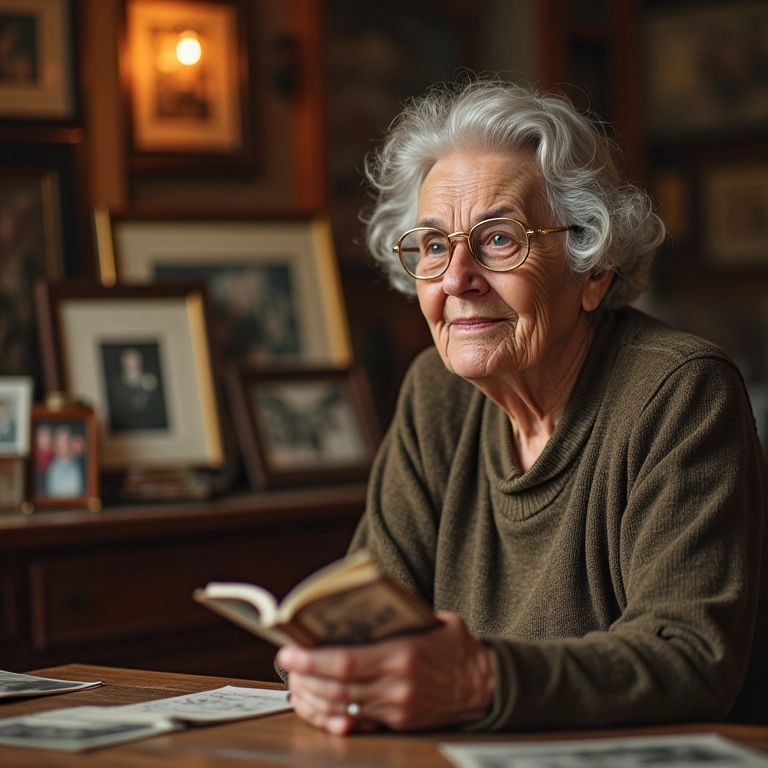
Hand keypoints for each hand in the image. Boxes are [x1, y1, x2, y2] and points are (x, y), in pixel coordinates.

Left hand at [277, 611, 494, 734]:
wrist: (487, 686)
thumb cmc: (458, 648)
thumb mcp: (435, 621)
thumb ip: (401, 616)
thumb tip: (360, 607)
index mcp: (403, 655)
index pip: (346, 662)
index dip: (312, 660)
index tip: (289, 650)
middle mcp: (397, 686)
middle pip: (337, 688)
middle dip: (304, 678)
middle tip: (286, 666)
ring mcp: (397, 709)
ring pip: (342, 709)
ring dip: (312, 699)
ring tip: (296, 684)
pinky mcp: (399, 724)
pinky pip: (357, 725)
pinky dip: (332, 719)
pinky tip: (317, 708)